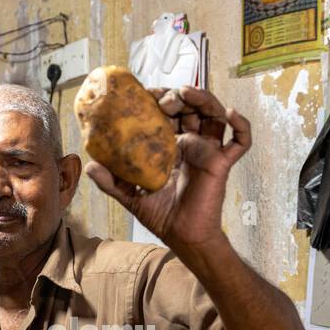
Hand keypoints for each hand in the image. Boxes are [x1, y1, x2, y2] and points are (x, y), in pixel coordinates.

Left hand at [85, 86, 250, 254]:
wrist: (182, 236)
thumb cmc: (161, 216)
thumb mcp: (130, 196)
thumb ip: (111, 181)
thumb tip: (89, 165)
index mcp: (170, 146)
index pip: (167, 114)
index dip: (159, 99)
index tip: (146, 93)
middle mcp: (191, 143)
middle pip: (191, 108)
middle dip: (180, 96)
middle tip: (166, 96)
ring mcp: (208, 151)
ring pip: (214, 116)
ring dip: (205, 99)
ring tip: (189, 94)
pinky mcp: (222, 162)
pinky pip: (240, 142)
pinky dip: (241, 125)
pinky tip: (230, 113)